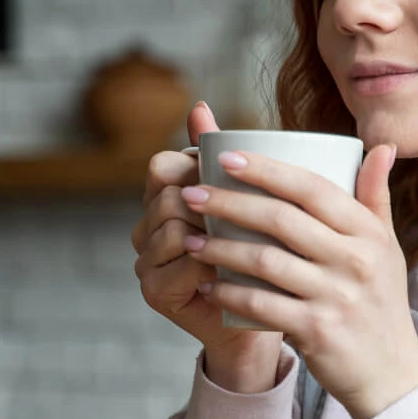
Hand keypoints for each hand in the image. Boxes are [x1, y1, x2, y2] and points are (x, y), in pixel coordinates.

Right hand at [131, 102, 283, 391]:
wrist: (270, 313)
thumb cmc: (262, 250)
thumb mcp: (250, 199)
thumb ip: (224, 157)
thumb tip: (198, 105)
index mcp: (165, 199)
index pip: (162, 166)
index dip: (195, 169)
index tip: (233, 181)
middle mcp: (147, 228)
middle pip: (168, 195)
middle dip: (209, 204)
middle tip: (248, 219)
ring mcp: (146, 261)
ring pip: (172, 227)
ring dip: (212, 233)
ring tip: (244, 243)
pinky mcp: (155, 292)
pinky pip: (179, 263)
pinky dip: (209, 263)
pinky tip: (232, 268)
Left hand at [179, 142, 417, 418]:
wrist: (391, 373)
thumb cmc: (382, 301)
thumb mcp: (387, 247)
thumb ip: (376, 197)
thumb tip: (382, 146)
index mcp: (368, 232)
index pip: (313, 188)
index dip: (267, 170)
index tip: (226, 157)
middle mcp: (355, 260)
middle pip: (282, 219)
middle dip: (230, 202)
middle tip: (191, 192)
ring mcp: (336, 296)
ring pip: (266, 261)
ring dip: (221, 247)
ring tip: (191, 239)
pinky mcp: (317, 330)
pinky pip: (262, 304)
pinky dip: (230, 292)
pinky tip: (208, 284)